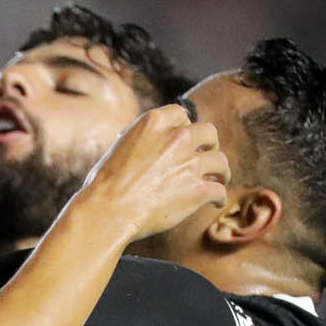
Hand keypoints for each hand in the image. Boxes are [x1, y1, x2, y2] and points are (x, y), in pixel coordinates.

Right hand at [62, 102, 227, 242]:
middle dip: (209, 144)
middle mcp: (177, 137)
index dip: (185, 126)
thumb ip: (140, 142)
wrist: (108, 211)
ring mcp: (190, 163)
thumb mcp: (118, 148)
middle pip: (209, 133)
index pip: (181, 114)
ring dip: (220, 170)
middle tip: (206, 156)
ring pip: (220, 161)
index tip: (184, 138)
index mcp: (154, 122)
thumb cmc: (104, 185)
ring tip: (219, 179)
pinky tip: (216, 202)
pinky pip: (219, 190)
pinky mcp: (198, 189)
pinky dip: (219, 197)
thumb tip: (145, 148)